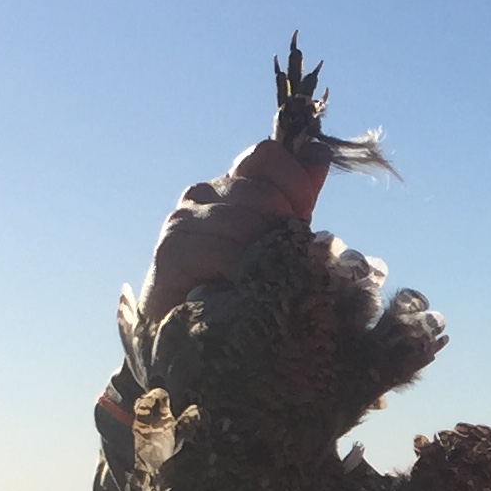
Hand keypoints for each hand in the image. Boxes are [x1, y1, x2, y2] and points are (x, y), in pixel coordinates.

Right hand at [130, 133, 331, 332]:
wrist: (197, 336)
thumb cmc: (243, 287)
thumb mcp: (280, 238)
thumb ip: (297, 199)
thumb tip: (318, 154)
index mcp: (234, 184)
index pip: (267, 156)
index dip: (294, 184)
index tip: (301, 220)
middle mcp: (205, 193)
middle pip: (263, 192)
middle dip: (282, 231)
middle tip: (281, 265)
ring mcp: (184, 219)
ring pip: (244, 221)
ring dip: (264, 257)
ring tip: (262, 282)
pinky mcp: (171, 250)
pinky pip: (223, 250)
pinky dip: (241, 271)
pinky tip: (243, 288)